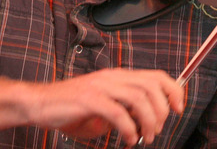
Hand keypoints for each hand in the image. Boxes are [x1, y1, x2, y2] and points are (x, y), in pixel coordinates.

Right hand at [28, 68, 183, 145]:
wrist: (38, 104)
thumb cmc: (70, 108)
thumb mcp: (103, 109)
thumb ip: (123, 112)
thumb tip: (141, 123)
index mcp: (118, 77)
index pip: (155, 76)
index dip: (173, 91)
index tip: (178, 109)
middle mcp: (112, 77)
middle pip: (151, 86)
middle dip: (162, 110)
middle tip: (157, 130)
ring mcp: (101, 86)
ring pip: (138, 97)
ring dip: (148, 120)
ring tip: (145, 138)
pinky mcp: (88, 99)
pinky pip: (117, 113)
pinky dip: (128, 129)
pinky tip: (128, 139)